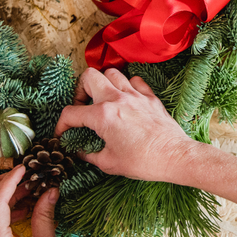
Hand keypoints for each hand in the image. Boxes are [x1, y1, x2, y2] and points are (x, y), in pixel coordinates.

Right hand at [55, 67, 236, 211]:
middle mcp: (117, 99)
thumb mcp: (109, 163)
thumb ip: (89, 154)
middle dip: (80, 90)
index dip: (61, 124)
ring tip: (103, 100)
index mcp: (103, 115)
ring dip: (103, 84)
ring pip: (112, 73)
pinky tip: (126, 99)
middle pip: (89, 76)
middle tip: (83, 106)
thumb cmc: (143, 162)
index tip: (62, 134)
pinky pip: (134, 80)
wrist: (175, 157)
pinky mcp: (150, 97)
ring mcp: (135, 95)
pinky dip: (127, 86)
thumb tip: (80, 151)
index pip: (71, 113)